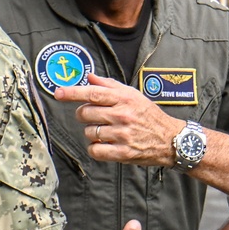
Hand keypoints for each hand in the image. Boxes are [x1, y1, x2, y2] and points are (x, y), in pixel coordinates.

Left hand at [55, 74, 181, 167]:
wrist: (170, 140)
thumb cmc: (149, 115)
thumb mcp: (133, 95)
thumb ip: (110, 85)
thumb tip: (89, 77)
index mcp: (124, 99)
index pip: (93, 93)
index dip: (72, 93)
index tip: (58, 93)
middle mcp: (122, 115)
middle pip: (86, 113)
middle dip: (83, 115)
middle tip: (93, 117)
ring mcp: (122, 134)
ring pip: (89, 132)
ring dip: (92, 133)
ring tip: (105, 132)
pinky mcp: (123, 152)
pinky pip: (95, 150)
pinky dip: (95, 148)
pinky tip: (104, 144)